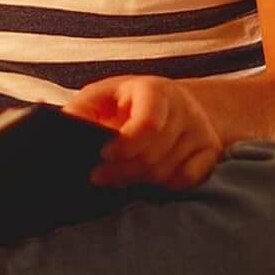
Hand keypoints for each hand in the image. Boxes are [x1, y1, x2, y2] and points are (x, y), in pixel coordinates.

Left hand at [62, 75, 222, 190]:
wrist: (177, 101)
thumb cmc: (129, 100)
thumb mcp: (103, 94)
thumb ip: (83, 109)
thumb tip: (62, 124)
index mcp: (154, 90)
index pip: (148, 124)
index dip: (124, 145)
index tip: (102, 155)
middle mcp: (183, 109)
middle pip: (154, 153)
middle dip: (122, 169)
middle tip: (98, 176)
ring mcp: (201, 131)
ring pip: (168, 170)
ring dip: (138, 179)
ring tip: (116, 176)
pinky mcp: (211, 152)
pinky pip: (189, 180)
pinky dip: (164, 185)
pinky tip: (146, 179)